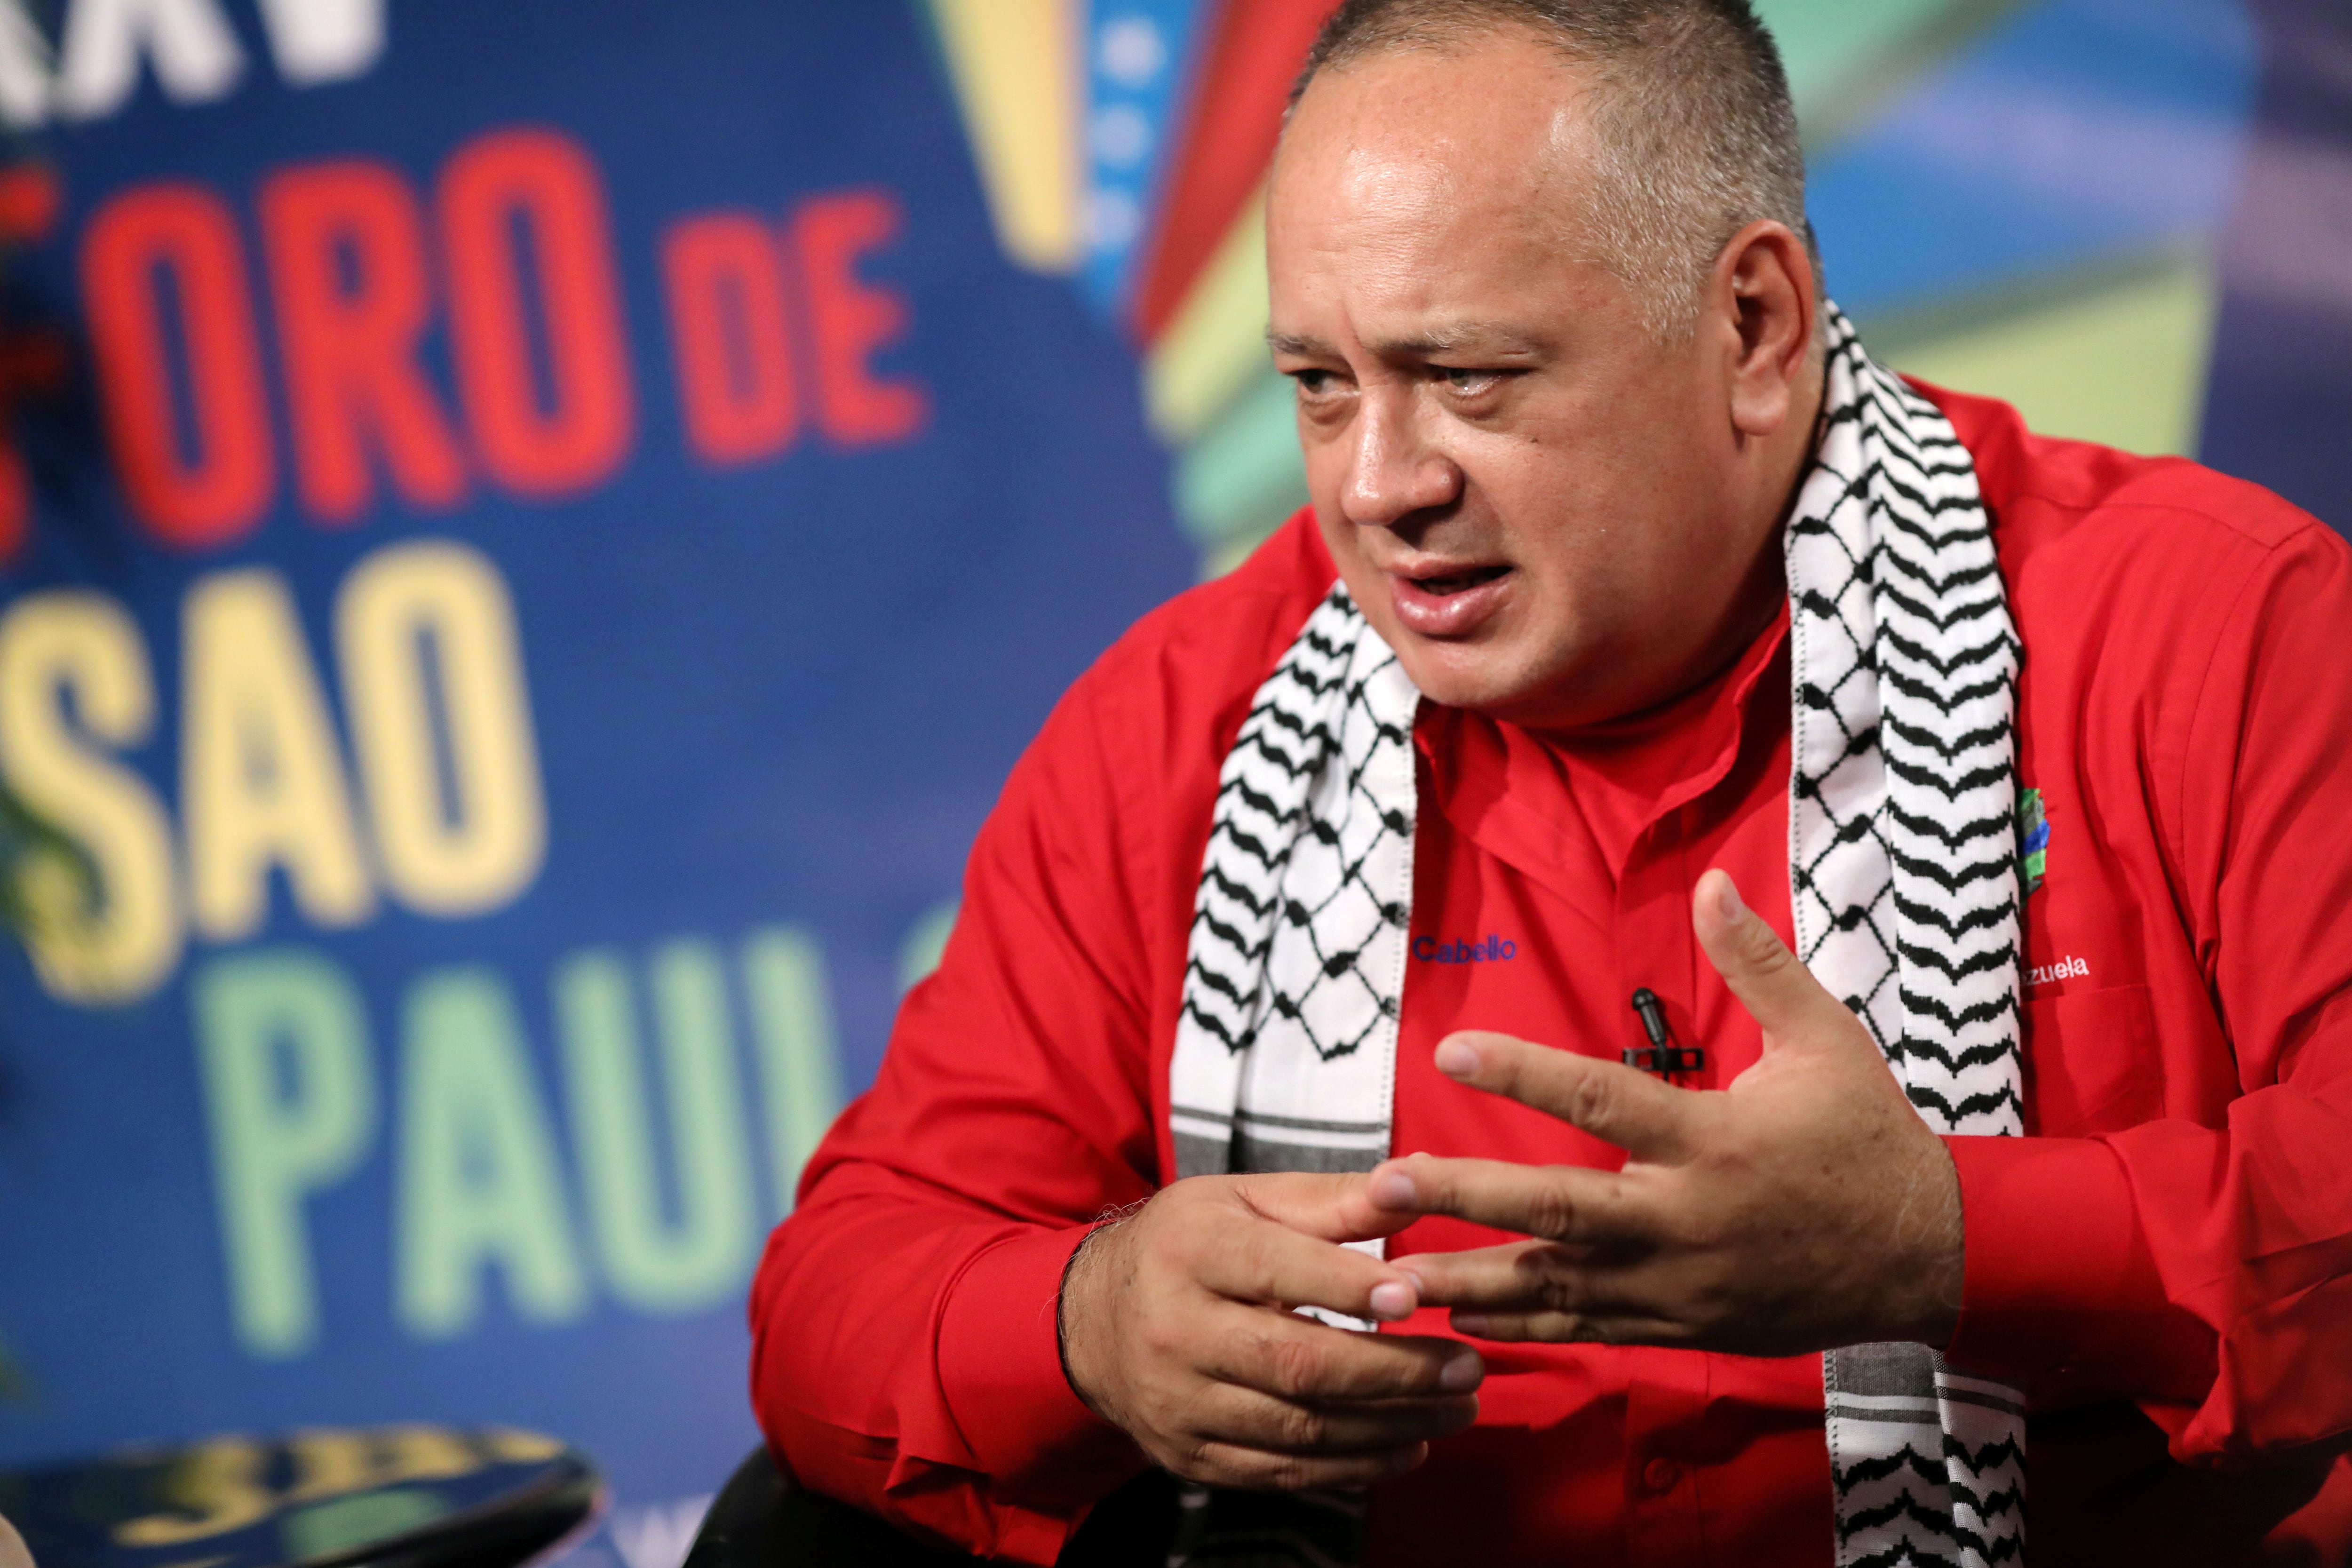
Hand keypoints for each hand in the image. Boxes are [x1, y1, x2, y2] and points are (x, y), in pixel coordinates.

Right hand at [1059, 1173, 1484, 1489]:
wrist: (1092, 1320)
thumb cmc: (1188, 1245)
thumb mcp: (1245, 1199)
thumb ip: (1330, 1200)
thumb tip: (1415, 1180)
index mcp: (1191, 1250)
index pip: (1277, 1271)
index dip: (1349, 1288)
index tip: (1416, 1297)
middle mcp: (1177, 1330)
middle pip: (1297, 1364)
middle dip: (1395, 1372)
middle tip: (1468, 1367)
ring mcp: (1180, 1403)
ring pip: (1299, 1428)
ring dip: (1391, 1424)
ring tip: (1458, 1406)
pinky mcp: (1191, 1456)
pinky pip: (1283, 1473)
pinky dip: (1355, 1467)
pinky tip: (1408, 1445)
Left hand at [1372, 869, 1963, 1356]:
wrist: (1928, 1256)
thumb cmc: (1868, 1139)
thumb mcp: (1825, 1039)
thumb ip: (1758, 963)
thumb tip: (1712, 881)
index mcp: (1715, 1140)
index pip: (1602, 1098)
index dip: (1522, 1072)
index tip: (1450, 1051)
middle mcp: (1686, 1218)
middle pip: (1559, 1209)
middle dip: (1466, 1199)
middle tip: (1383, 1187)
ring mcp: (1679, 1284)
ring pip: (1558, 1288)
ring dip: (1468, 1284)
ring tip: (1386, 1279)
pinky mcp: (1680, 1326)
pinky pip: (1586, 1331)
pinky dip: (1520, 1330)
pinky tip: (1456, 1323)